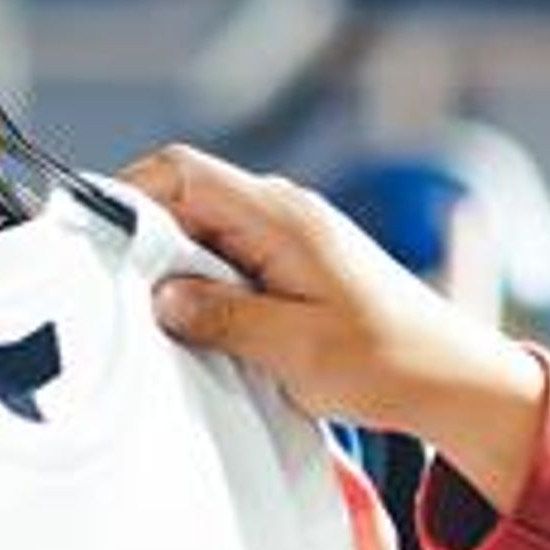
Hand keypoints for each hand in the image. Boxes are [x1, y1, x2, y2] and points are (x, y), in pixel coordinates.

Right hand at [118, 143, 549, 512]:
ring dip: (174, 269)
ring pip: (202, 232)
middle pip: (184, 198)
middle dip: (143, 241)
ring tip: (155, 317)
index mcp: (282, 216)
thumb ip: (222, 316)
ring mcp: (289, 237)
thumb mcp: (295, 349)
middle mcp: (283, 213)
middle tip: (114, 293)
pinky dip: (203, 285)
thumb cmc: (388, 361)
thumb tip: (159, 297)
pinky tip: (197, 325)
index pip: (182, 170)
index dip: (127, 193)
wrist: (454, 380)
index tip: (94, 240)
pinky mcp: (294, 266)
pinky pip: (229, 259)